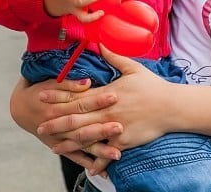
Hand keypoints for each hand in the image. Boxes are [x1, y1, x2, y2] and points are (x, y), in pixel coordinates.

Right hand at [11, 77, 122, 172]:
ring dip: (98, 150)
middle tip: (119, 128)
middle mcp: (57, 124)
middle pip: (82, 127)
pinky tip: (102, 170)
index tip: (114, 97)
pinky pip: (74, 156)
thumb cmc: (40, 90)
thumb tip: (87, 82)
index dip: (97, 100)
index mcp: (56, 106)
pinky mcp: (59, 146)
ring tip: (117, 154)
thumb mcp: (51, 82)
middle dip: (101, 129)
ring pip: (81, 145)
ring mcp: (59, 138)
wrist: (20, 107)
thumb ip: (69, 83)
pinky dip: (87, 163)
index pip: (80, 102)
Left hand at [41, 49, 172, 155]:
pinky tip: (86, 167)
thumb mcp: (133, 68)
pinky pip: (107, 152)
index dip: (59, 96)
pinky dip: (96, 160)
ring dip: (68, 143)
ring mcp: (115, 127)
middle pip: (76, 118)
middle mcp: (107, 111)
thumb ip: (113, 57)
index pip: (77, 95)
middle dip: (56, 122)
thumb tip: (100, 42)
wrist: (171, 106)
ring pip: (87, 137)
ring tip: (53, 146)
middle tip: (39, 126)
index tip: (42, 96)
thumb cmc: (153, 86)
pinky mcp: (123, 141)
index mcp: (107, 93)